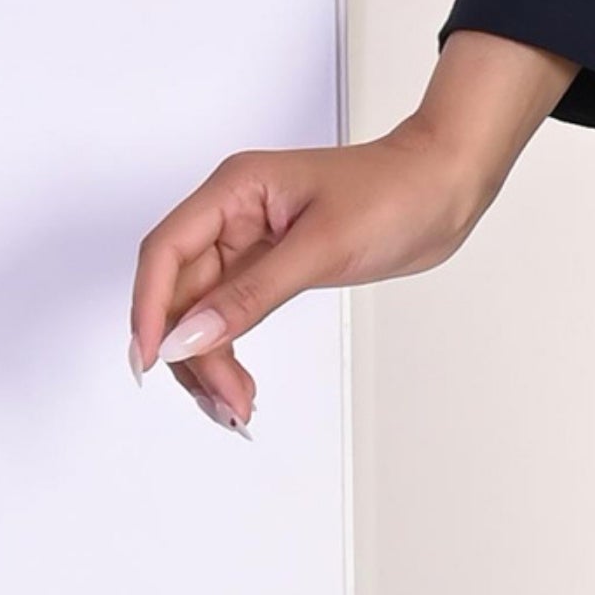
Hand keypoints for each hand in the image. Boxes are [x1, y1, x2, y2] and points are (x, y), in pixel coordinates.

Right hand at [127, 29, 575, 429]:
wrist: (444, 188)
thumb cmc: (396, 192)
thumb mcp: (323, 247)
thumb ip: (251, 296)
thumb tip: (190, 337)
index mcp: (234, 189)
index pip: (165, 252)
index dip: (149, 309)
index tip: (154, 361)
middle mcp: (232, 214)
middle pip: (179, 291)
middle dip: (191, 351)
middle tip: (225, 400)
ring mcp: (249, 242)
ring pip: (200, 311)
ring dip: (207, 361)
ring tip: (235, 406)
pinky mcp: (270, 266)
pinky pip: (230, 314)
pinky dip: (229, 351)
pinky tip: (239, 385)